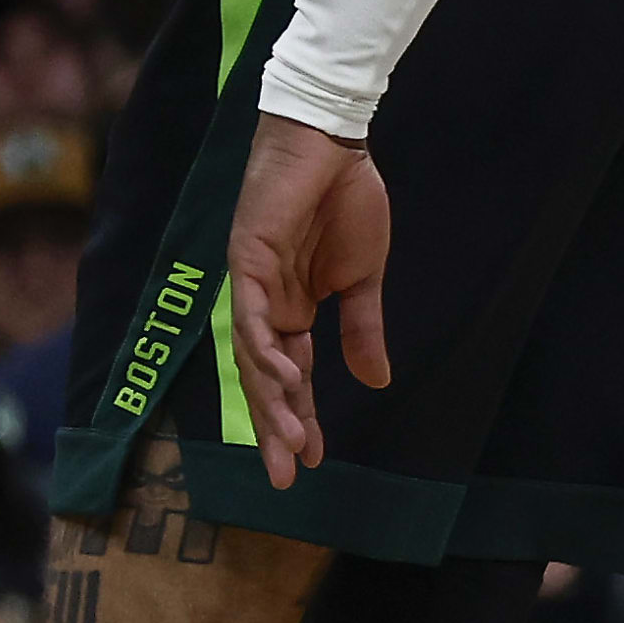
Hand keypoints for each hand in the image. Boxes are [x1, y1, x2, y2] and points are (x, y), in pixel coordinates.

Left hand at [228, 112, 393, 488]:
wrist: (334, 145)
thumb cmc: (348, 202)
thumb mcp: (364, 277)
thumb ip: (363, 328)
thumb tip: (377, 381)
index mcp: (293, 311)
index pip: (292, 378)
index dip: (303, 418)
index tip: (316, 460)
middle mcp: (265, 308)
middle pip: (267, 381)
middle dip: (277, 429)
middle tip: (288, 476)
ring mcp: (251, 287)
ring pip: (255, 359)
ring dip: (273, 401)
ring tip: (292, 439)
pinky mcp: (246, 261)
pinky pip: (251, 316)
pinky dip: (264, 349)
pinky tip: (285, 377)